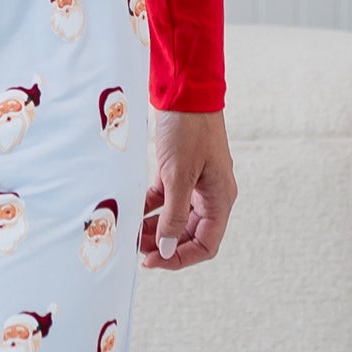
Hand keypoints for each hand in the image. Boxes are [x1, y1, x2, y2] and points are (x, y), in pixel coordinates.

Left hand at [140, 108, 234, 268]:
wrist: (185, 92)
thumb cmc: (189, 131)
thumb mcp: (178, 176)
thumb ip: (172, 216)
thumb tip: (166, 250)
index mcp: (220, 199)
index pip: (206, 245)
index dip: (180, 257)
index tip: (153, 260)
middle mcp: (211, 195)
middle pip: (189, 234)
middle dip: (164, 244)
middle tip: (136, 249)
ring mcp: (195, 184)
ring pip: (175, 218)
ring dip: (154, 228)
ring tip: (131, 234)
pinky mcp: (179, 172)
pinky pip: (165, 199)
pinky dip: (150, 208)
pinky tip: (132, 212)